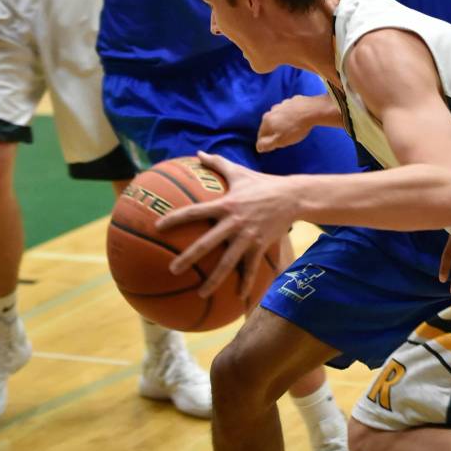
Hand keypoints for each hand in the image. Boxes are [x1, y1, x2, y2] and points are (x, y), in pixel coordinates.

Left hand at [155, 151, 294, 298]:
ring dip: (214, 280)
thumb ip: (217, 163)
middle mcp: (234, 223)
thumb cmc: (262, 183)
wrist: (292, 196)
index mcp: (225, 205)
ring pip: (228, 262)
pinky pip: (251, 268)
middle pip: (207, 243)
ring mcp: (248, 236)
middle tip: (173, 269)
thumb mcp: (239, 171)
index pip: (195, 212)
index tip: (158, 226)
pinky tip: (239, 298)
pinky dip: (246, 283)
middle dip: (189, 257)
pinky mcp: (260, 246)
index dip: (176, 218)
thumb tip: (198, 152)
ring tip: (201, 293)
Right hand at [256, 95, 317, 151]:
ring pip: (278, 116)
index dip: (265, 141)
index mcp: (267, 121)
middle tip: (283, 137)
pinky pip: (289, 110)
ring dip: (282, 122)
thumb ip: (267, 144)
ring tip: (291, 127)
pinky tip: (297, 118)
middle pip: (269, 124)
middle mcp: (272, 110)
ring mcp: (282, 104)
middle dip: (273, 131)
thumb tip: (258, 147)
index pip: (260, 134)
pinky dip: (291, 114)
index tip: (273, 145)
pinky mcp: (293, 100)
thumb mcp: (280, 141)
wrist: (313, 110)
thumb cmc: (296, 128)